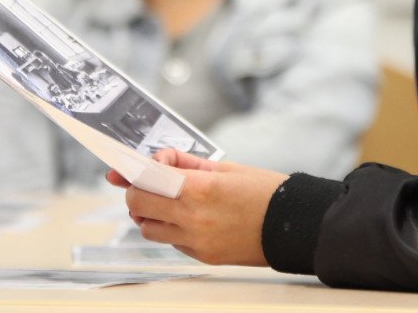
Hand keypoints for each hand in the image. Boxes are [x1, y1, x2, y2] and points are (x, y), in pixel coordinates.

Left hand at [106, 150, 287, 265]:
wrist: (291, 225)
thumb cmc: (264, 191)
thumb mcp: (226, 168)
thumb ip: (187, 164)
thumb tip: (159, 160)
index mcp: (200, 188)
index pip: (146, 180)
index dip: (132, 172)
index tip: (126, 167)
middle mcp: (193, 218)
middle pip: (139, 205)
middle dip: (136, 190)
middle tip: (144, 180)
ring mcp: (196, 241)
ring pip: (149, 228)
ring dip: (149, 211)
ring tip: (167, 198)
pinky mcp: (202, 256)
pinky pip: (171, 241)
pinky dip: (169, 227)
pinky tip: (187, 215)